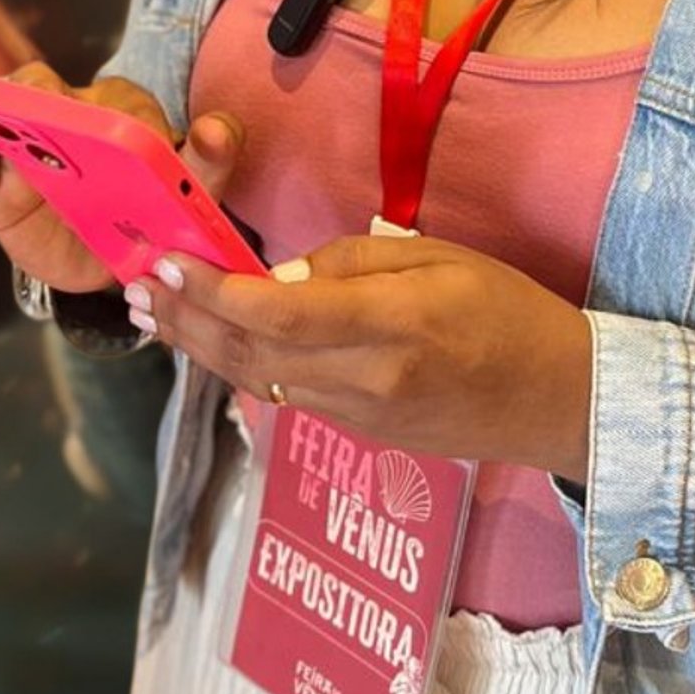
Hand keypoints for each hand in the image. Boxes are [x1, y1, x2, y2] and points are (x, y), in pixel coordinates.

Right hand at [0, 61, 243, 296]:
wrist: (110, 271)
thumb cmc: (152, 219)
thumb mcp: (188, 199)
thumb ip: (210, 163)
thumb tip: (216, 126)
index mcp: (121, 114)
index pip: (119, 97)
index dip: (123, 114)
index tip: (131, 139)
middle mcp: (70, 118)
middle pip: (49, 86)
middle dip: (47, 96)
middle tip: (51, 114)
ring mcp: (26, 148)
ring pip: (3, 107)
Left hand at [130, 235, 592, 480]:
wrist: (558, 399)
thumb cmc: (508, 310)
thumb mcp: (441, 257)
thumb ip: (353, 261)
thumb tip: (280, 275)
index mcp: (392, 325)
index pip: (278, 315)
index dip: (212, 291)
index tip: (167, 261)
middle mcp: (367, 381)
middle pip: (250, 357)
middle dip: (185, 321)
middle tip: (136, 287)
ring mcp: (361, 418)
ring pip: (259, 384)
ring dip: (200, 348)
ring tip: (152, 314)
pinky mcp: (362, 436)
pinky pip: (287, 398)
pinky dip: (241, 367)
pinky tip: (213, 342)